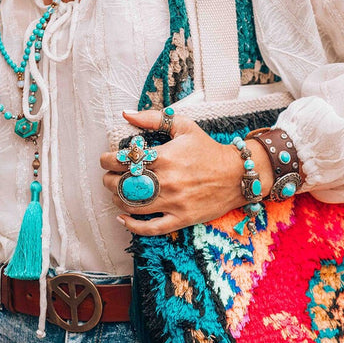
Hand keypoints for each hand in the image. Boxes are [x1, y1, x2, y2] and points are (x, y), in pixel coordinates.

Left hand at [100, 109, 274, 235]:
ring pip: (133, 206)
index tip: (106, 160)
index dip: (107, 160)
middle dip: (109, 181)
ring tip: (117, 194)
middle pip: (123, 185)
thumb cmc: (208, 149)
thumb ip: (153, 119)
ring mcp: (173, 202)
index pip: (123, 160)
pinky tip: (123, 219)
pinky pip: (151, 228)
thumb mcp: (183, 127)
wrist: (237, 174)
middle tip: (110, 177)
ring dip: (117, 200)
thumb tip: (127, 114)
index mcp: (164, 157)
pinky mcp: (181, 218)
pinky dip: (133, 226)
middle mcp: (166, 181)